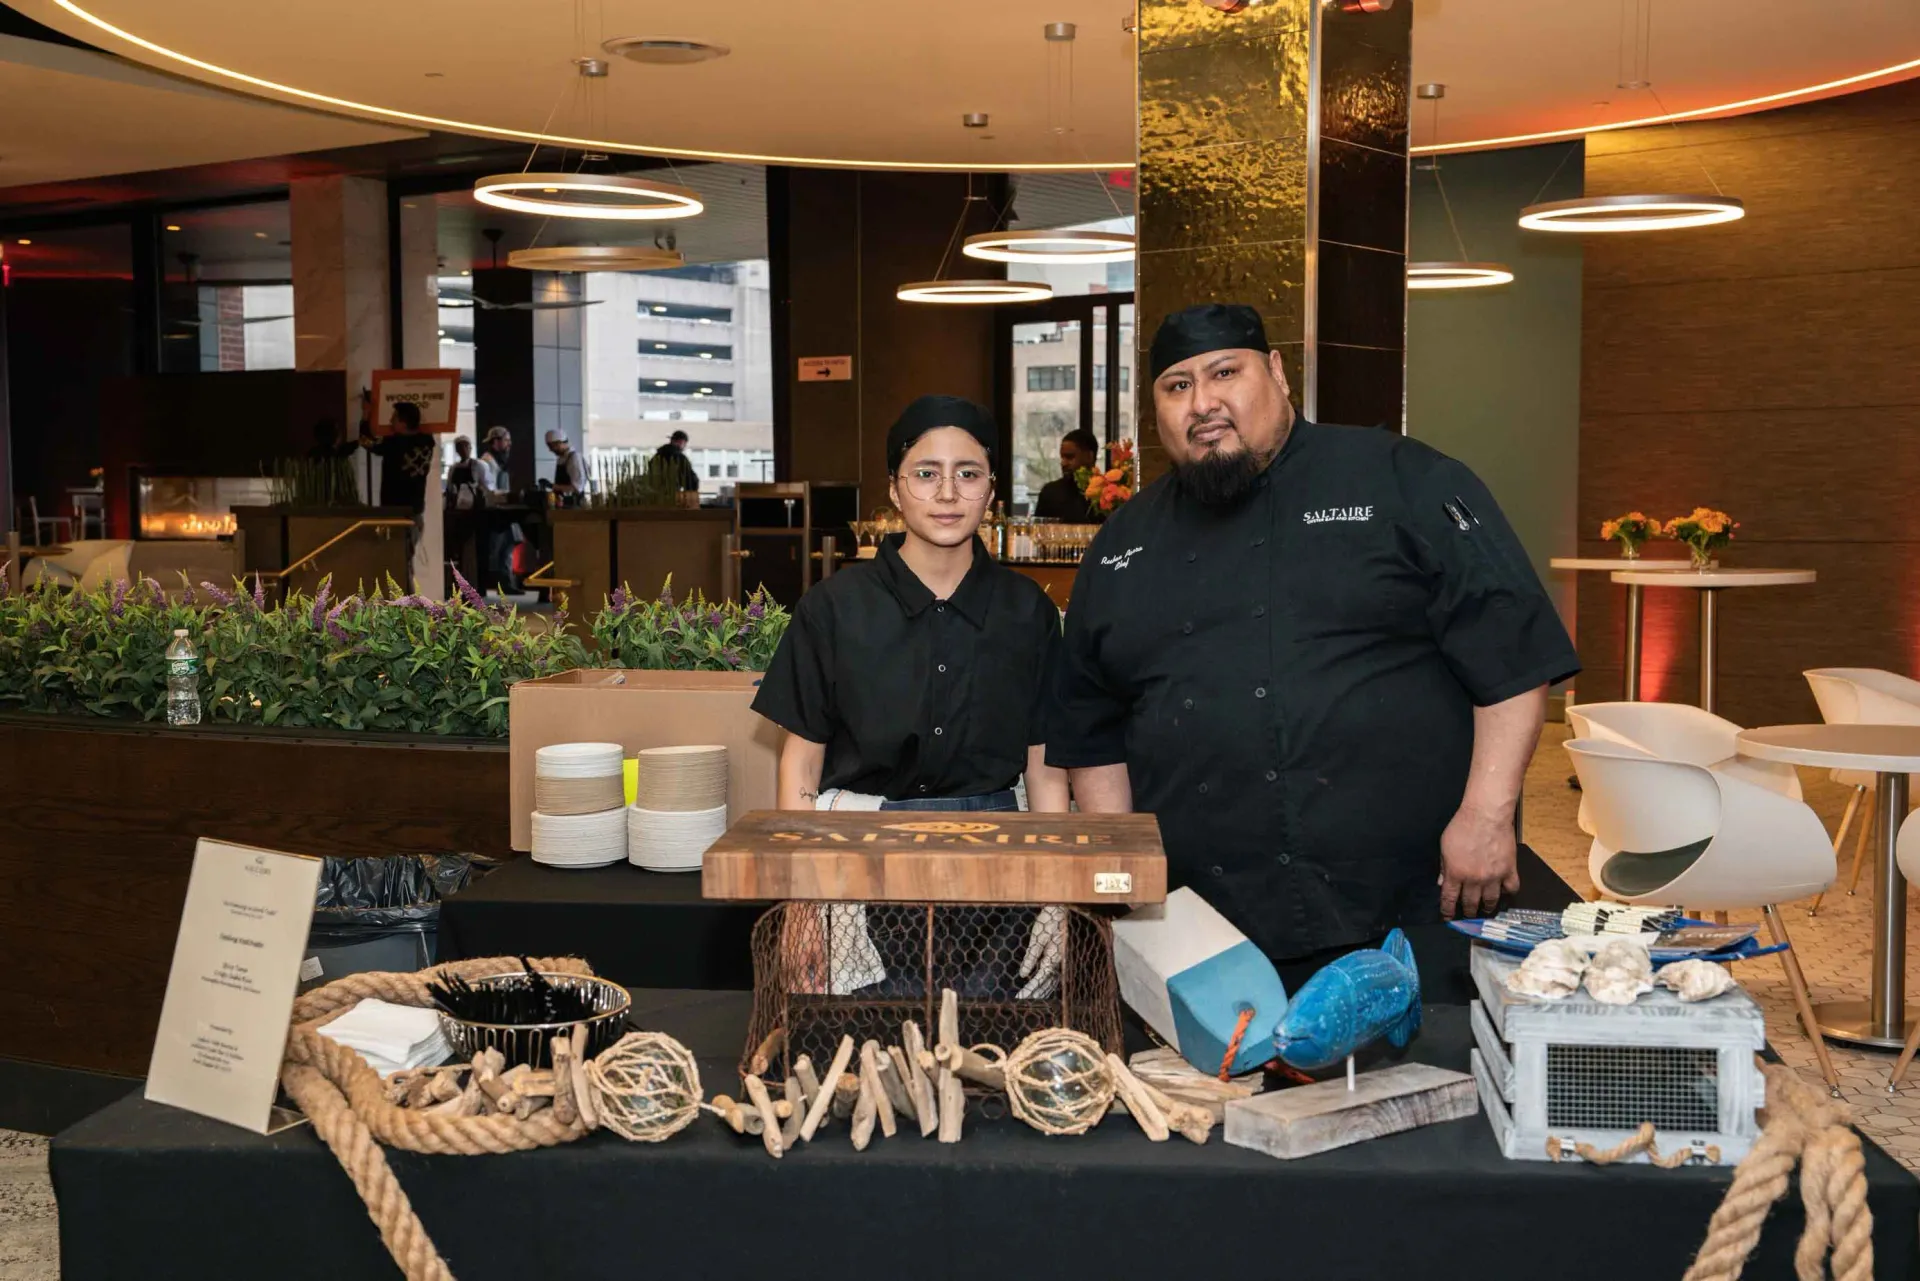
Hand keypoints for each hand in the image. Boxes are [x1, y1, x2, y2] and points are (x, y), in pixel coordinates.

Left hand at [1438, 803, 1519, 918]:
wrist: (1486, 815)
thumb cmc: (1463, 826)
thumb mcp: (1444, 846)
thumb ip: (1443, 866)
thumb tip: (1442, 882)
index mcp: (1456, 873)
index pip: (1449, 898)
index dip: (1448, 910)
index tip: (1448, 916)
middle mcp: (1474, 879)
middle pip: (1470, 903)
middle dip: (1467, 911)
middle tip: (1468, 914)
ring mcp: (1493, 876)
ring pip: (1491, 900)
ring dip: (1487, 907)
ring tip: (1485, 909)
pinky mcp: (1509, 870)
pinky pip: (1511, 888)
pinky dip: (1508, 892)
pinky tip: (1504, 892)